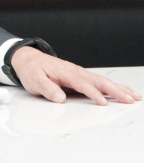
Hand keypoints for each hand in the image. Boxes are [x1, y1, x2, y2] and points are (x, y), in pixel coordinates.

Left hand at [11, 46, 141, 105]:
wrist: (29, 59)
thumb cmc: (31, 70)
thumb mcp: (33, 79)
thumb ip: (47, 88)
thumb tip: (60, 98)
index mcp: (64, 72)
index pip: (81, 83)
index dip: (93, 93)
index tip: (103, 102)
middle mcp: (75, 71)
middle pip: (98, 81)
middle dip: (114, 90)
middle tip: (129, 99)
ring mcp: (79, 73)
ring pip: (102, 80)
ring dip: (118, 88)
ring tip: (134, 96)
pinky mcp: (81, 77)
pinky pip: (99, 82)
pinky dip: (113, 86)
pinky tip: (123, 92)